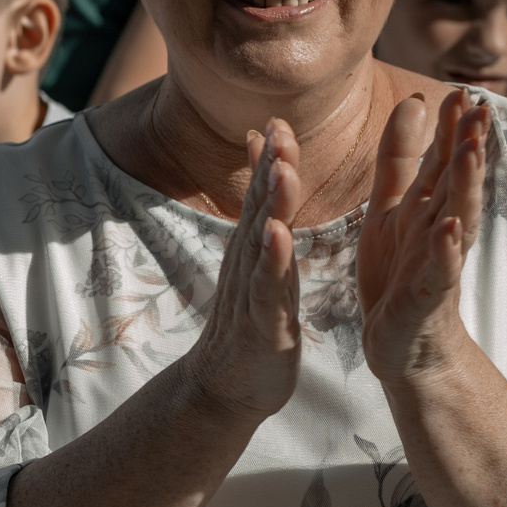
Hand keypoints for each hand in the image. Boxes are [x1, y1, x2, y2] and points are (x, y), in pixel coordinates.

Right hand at [179, 120, 304, 422]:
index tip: (279, 118)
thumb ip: (262, 218)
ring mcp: (254, 292)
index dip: (271, 157)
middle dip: (271, 167)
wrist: (225, 388)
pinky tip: (278, 236)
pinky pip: (269, 288)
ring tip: (281, 169)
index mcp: (255, 250)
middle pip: (262, 208)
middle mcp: (249, 264)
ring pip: (264, 242)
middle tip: (279, 128)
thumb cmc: (249, 324)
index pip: (264, 196)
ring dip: (272, 204)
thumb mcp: (258, 266)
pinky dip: (273, 260)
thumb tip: (263, 176)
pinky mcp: (263, 323)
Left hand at [359, 89, 489, 386]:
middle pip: (458, 183)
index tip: (460, 92)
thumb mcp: (389, 209)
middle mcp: (439, 230)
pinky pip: (439, 270)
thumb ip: (398, 161)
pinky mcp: (426, 296)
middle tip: (481, 108)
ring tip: (474, 154)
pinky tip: (450, 228)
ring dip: (467, 187)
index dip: (451, 128)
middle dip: (469, 146)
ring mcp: (437, 263)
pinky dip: (445, 249)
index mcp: (426, 209)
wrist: (400, 346)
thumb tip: (413, 103)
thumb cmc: (396, 275)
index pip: (444, 160)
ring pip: (457, 218)